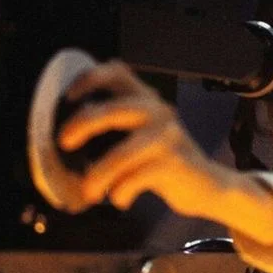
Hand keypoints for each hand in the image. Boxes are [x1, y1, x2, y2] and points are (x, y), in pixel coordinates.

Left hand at [58, 60, 272, 245]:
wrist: (209, 186)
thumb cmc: (166, 163)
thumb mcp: (145, 136)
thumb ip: (118, 127)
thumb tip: (68, 135)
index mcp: (148, 101)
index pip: (118, 72)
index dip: (90, 79)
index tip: (70, 96)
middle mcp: (159, 112)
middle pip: (111, 111)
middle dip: (82, 125)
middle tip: (64, 143)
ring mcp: (168, 137)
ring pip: (120, 155)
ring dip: (97, 176)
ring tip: (90, 192)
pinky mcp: (174, 164)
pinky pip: (133, 180)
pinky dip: (120, 193)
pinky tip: (121, 200)